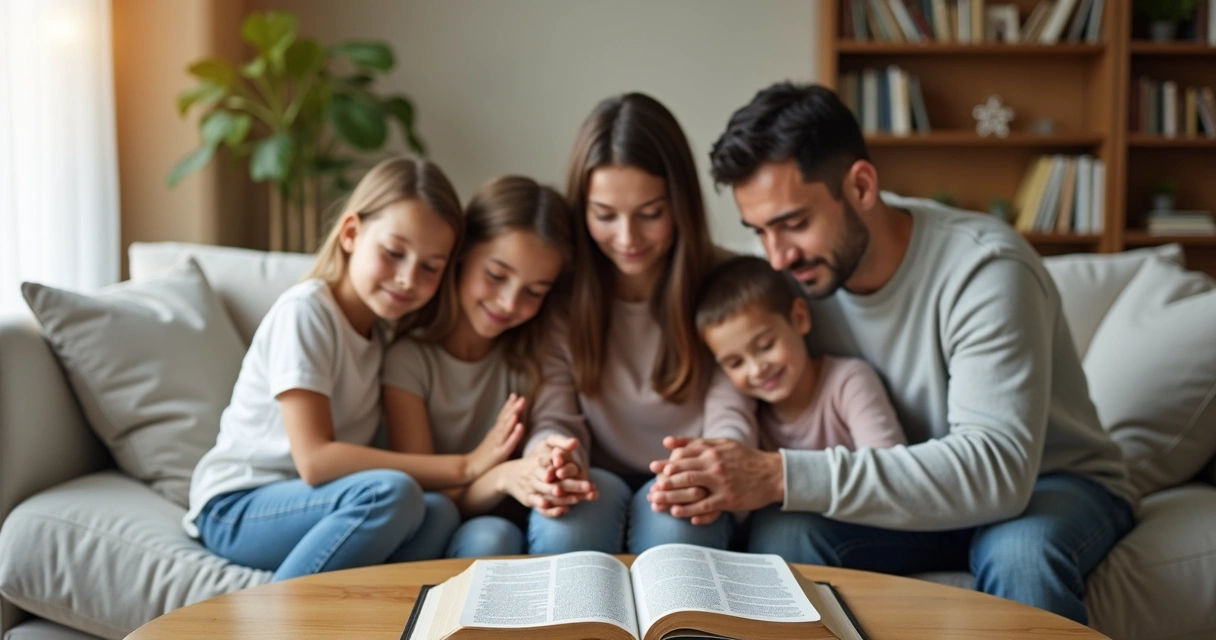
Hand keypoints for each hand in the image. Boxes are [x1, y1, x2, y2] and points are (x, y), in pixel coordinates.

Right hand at [465, 394, 526, 479]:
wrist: (469, 469)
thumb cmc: (483, 458)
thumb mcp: (492, 442)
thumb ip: (499, 435)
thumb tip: (509, 427)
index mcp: (495, 432)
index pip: (502, 416)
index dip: (508, 406)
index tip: (515, 395)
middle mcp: (496, 435)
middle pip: (505, 418)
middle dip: (513, 406)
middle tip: (520, 396)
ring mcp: (497, 443)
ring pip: (507, 427)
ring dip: (514, 414)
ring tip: (520, 404)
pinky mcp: (500, 453)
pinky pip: (509, 442)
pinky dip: (515, 433)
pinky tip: (520, 426)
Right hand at [501, 436, 596, 516]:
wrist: (511, 474)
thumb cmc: (536, 458)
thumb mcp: (545, 445)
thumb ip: (561, 442)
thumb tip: (576, 442)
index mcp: (540, 460)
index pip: (551, 462)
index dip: (562, 465)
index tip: (575, 468)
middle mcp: (535, 474)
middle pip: (553, 480)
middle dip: (571, 484)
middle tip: (587, 486)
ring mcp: (531, 487)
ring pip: (548, 493)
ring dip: (563, 497)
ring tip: (578, 498)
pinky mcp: (529, 499)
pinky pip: (539, 507)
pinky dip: (551, 510)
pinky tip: (565, 510)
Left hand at [647, 436, 783, 524]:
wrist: (772, 473)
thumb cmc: (744, 457)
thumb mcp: (722, 443)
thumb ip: (695, 442)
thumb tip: (667, 442)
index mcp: (712, 449)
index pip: (682, 456)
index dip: (666, 463)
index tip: (653, 469)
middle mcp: (714, 464)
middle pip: (682, 472)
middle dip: (664, 481)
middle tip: (651, 488)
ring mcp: (721, 482)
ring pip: (690, 489)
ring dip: (671, 496)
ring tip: (657, 501)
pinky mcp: (727, 498)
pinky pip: (704, 505)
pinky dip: (688, 509)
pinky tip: (676, 512)